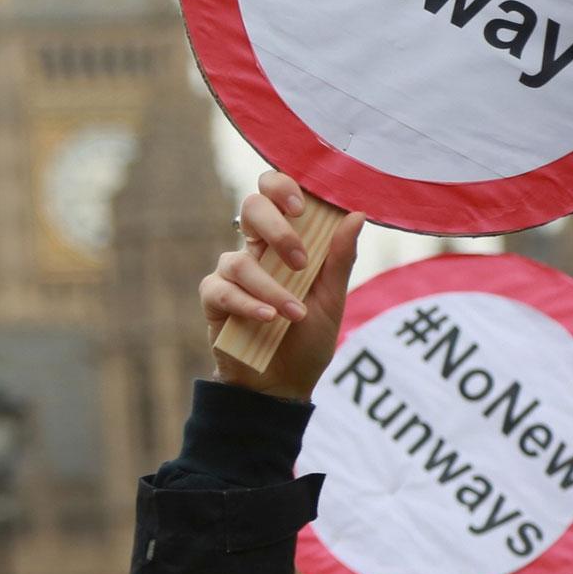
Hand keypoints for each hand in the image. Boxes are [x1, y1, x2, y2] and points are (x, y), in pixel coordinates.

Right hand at [205, 172, 365, 399]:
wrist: (283, 385)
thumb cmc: (307, 339)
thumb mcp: (332, 300)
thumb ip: (340, 259)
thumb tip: (357, 215)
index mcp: (285, 240)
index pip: (275, 194)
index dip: (282, 188)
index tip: (302, 208)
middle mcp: (256, 249)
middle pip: (251, 207)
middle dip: (277, 228)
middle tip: (300, 261)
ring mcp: (232, 273)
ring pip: (240, 259)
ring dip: (271, 288)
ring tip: (294, 314)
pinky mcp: (215, 300)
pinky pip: (223, 289)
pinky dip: (247, 303)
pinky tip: (267, 319)